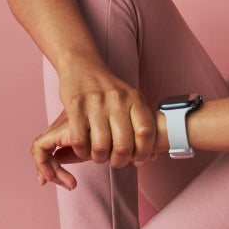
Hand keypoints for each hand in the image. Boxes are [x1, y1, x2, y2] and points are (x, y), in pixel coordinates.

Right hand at [32, 66, 159, 189]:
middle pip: (123, 145)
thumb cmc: (110, 90)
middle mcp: (117, 100)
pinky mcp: (75, 106)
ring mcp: (95, 102)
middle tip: (115, 161)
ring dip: (99, 158)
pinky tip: (84, 148)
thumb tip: (152, 157)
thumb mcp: (131, 100)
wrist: (83, 67)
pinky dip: (82, 151)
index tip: (137, 159)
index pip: (146, 132)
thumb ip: (141, 125)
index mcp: (134, 98)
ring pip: (100, 146)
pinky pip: (79, 140)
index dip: (143, 152)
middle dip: (119, 161)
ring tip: (99, 155)